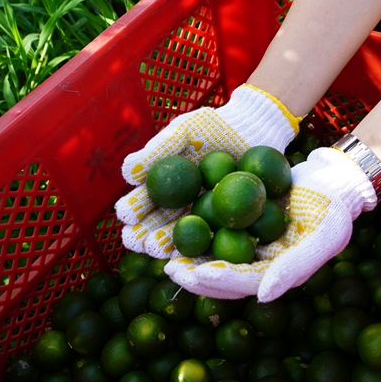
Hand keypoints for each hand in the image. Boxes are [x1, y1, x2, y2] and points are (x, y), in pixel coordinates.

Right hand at [115, 84, 299, 257]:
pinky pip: (211, 238)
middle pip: (157, 224)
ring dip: (164, 245)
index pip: (144, 201)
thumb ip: (158, 149)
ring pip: (180, 236)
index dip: (133, 209)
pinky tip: (188, 254)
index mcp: (166, 185)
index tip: (125, 215)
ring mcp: (203, 217)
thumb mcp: (185, 131)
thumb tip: (127, 172)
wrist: (255, 130)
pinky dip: (199, 248)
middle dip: (143, 235)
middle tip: (135, 241)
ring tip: (154, 249)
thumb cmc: (215, 127)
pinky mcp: (227, 224)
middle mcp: (181, 205)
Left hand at [164, 146, 378, 301]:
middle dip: (191, 274)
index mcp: (273, 275)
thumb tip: (262, 297)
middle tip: (169, 266)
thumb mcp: (324, 236)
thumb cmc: (335, 209)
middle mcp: (255, 263)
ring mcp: (245, 242)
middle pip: (217, 274)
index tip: (195, 274)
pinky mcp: (238, 221)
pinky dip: (193, 222)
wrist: (333, 180)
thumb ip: (294, 267)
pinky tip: (171, 215)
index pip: (240, 284)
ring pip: (209, 252)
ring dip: (185, 252)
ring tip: (161, 248)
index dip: (217, 281)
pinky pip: (212, 224)